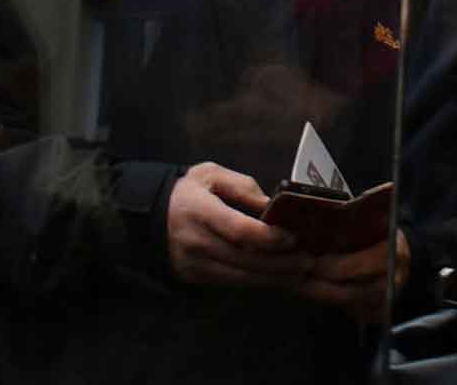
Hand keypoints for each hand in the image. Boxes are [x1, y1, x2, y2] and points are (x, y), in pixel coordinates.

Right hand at [164, 164, 402, 317]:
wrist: (148, 217)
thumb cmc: (187, 191)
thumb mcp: (211, 174)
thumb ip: (242, 187)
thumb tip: (272, 206)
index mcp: (199, 211)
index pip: (238, 231)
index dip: (268, 238)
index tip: (292, 238)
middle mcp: (196, 242)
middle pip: (244, 259)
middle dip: (280, 263)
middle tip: (308, 261)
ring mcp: (195, 264)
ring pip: (240, 277)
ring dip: (273, 277)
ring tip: (300, 272)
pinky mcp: (196, 278)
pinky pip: (232, 282)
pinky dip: (258, 281)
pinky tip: (278, 277)